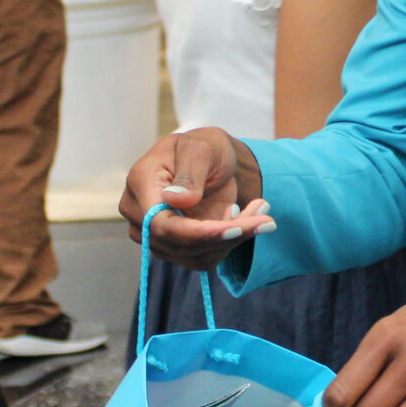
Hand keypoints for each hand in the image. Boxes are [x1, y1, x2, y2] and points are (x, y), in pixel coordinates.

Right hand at [119, 128, 270, 269]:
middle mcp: (140, 215)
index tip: (236, 228)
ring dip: (233, 239)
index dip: (197, 232)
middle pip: (180, 244)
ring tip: (259, 212)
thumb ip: (190, 173)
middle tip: (265, 220)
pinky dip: (230, 244)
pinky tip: (246, 221)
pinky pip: (205, 258)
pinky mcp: (173, 248)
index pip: (161, 224)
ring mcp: (154, 235)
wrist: (210, 162)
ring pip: (197, 255)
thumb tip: (174, 200)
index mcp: (142, 183)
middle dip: (226, 236)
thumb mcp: (202, 148)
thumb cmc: (204, 148)